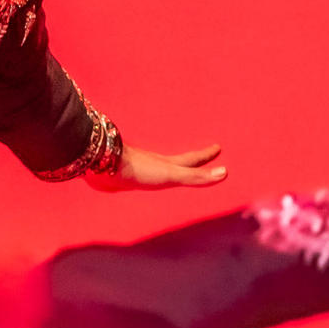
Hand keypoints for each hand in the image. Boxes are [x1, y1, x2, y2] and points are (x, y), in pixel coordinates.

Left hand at [89, 143, 227, 192]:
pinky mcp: (123, 178)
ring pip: (158, 168)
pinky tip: (137, 180)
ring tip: (172, 167)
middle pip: (177, 162)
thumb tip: (224, 173)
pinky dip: (145, 177)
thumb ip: (195, 176)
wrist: (104, 165)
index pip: (192, 160)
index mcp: (168, 164)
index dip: (205, 156)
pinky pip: (138, 178)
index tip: (218, 147)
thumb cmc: (140, 169)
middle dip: (192, 160)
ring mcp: (139, 170)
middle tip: (204, 154)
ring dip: (168, 167)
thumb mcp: (172, 174)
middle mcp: (155, 165)